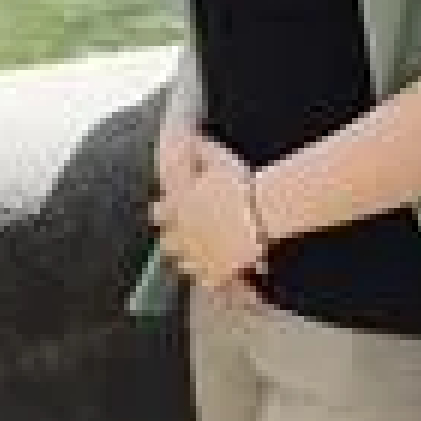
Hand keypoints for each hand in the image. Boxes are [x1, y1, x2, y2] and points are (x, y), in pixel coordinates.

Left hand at [150, 135, 267, 290]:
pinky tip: (220, 273)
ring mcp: (198, 256)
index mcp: (179, 208)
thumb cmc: (240, 181)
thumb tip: (188, 137)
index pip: (158, 213)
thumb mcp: (218, 157)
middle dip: (175, 238)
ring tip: (204, 253)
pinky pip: (207, 282)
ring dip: (191, 258)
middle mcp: (182, 234)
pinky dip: (212, 279)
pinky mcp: (216, 273)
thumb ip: (199, 148)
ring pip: (184, 264)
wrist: (263, 208)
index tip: (172, 211)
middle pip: (167, 242)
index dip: (165, 212)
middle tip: (188, 234)